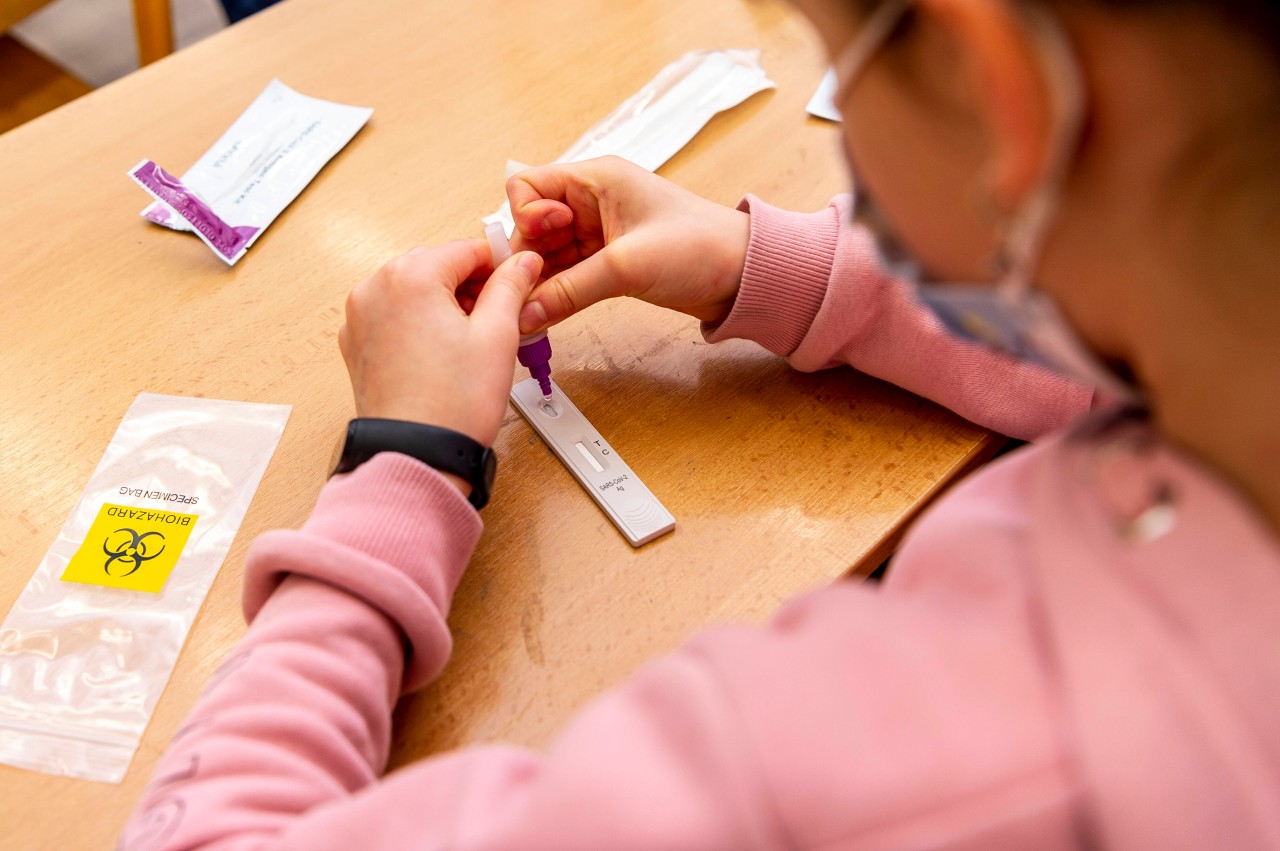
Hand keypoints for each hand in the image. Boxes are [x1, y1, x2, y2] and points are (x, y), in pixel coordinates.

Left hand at [338, 240, 542, 447]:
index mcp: (409, 277)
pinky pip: (394, 317)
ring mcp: (359, 318)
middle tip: (500, 318)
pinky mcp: (356, 344)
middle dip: (469, 286)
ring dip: (444, 304)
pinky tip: (443, 353)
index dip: (498, 265)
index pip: (465, 249)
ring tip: (472, 341)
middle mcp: (374, 289)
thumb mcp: (497, 335)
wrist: (416, 455)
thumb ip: (510, 286)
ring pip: (414, 291)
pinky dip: (419, 324)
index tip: (517, 282)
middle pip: (436, 267)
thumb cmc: (452, 404)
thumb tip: (521, 262)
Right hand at [506, 156, 749, 332]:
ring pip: (547, 255)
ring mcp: (598, 233)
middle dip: (525, 260)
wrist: (745, 276)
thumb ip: (570, 291)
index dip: (523, 219)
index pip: (528, 187)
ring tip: (529, 316)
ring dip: (538, 283)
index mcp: (596, 180)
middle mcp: (591, 202)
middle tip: (521, 297)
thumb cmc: (700, 248)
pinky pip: (567, 275)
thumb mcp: (627, 267)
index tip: (535, 251)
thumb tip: (524, 314)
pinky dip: (555, 294)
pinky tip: (546, 317)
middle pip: (532, 226)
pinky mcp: (608, 262)